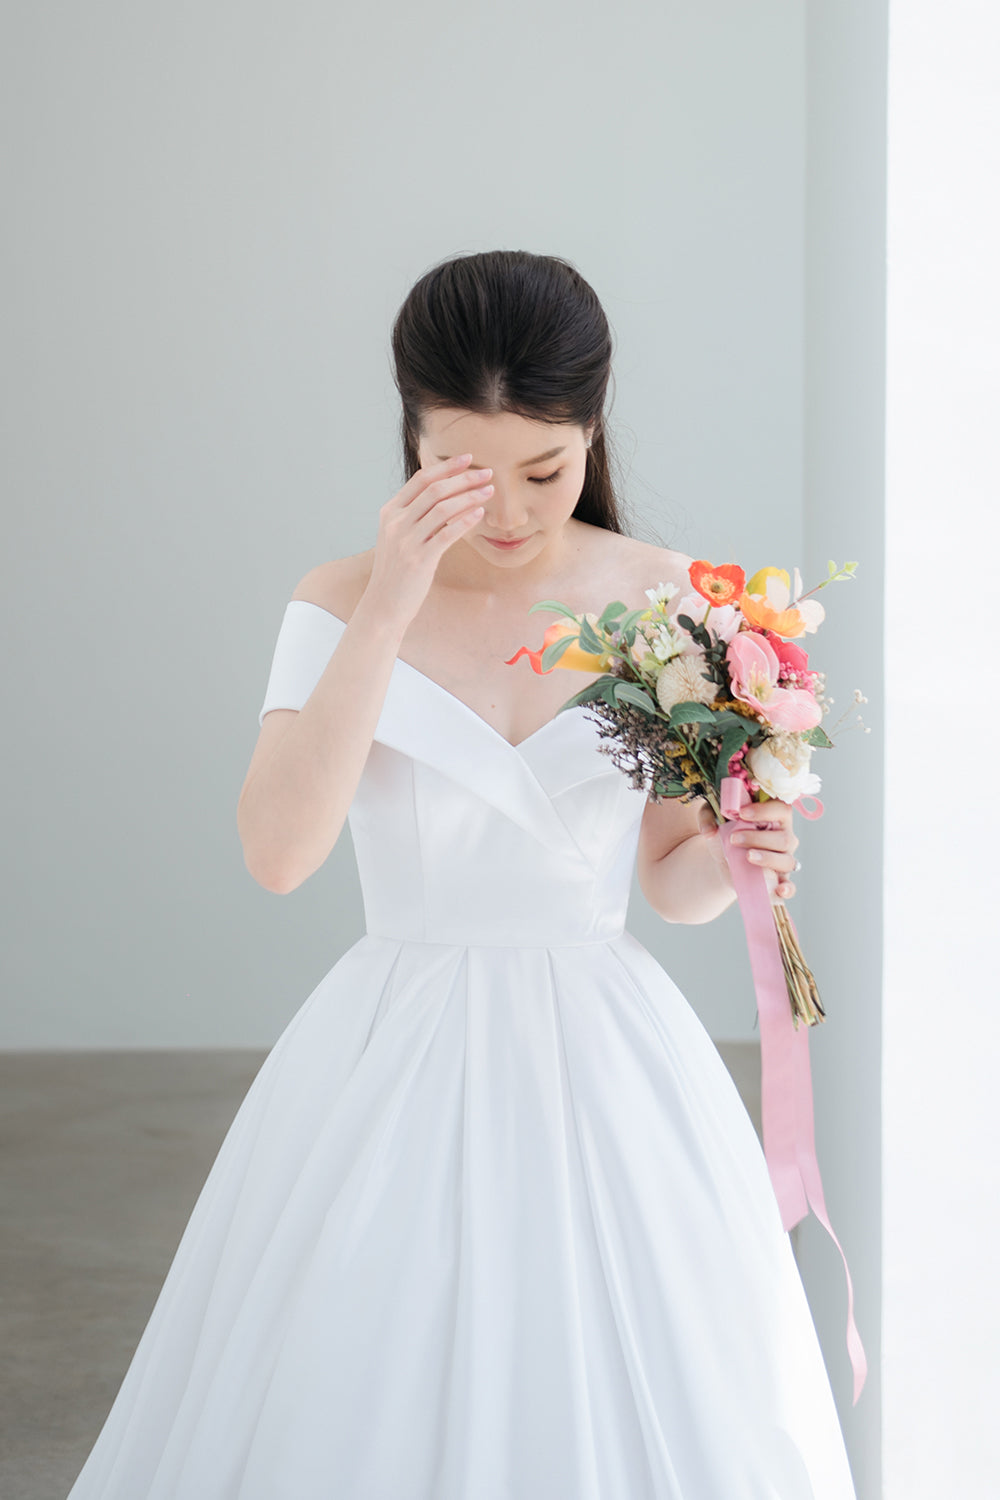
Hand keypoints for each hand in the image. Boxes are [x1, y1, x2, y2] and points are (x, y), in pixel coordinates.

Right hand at [360, 453, 494, 631]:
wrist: (383, 604)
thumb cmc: (396, 571)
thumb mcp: (398, 537)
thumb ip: (414, 516)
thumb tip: (443, 498)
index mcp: (390, 512)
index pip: (421, 479)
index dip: (446, 466)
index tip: (468, 458)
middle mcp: (396, 522)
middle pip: (435, 489)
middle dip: (464, 478)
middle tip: (487, 473)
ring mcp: (406, 541)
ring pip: (442, 508)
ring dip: (469, 497)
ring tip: (488, 492)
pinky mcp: (419, 559)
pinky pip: (446, 533)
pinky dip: (464, 521)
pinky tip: (479, 514)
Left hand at [698, 796, 799, 899]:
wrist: (724, 859)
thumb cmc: (726, 832)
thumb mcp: (714, 819)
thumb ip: (708, 817)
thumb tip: (709, 831)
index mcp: (775, 817)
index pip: (781, 808)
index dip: (765, 810)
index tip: (742, 813)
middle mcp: (785, 837)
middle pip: (784, 837)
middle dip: (758, 838)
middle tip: (734, 839)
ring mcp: (784, 859)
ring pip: (787, 860)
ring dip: (767, 858)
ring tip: (748, 857)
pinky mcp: (779, 880)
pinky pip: (790, 886)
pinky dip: (788, 889)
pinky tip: (779, 890)